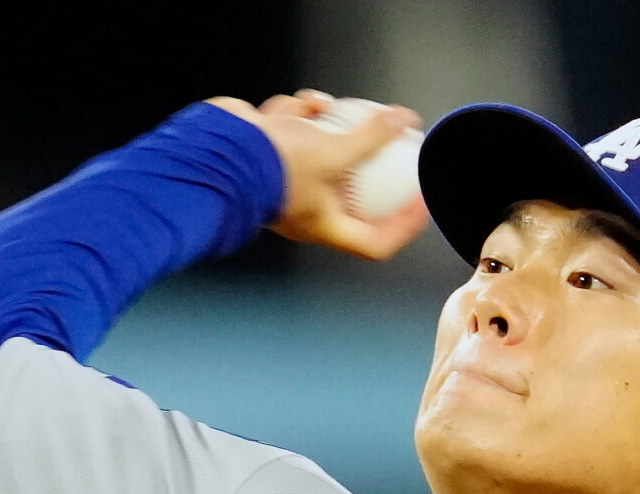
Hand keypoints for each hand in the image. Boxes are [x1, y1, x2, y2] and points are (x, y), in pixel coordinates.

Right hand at [206, 91, 430, 260]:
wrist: (217, 152)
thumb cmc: (274, 168)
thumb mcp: (335, 154)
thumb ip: (373, 138)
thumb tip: (405, 121)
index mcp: (322, 227)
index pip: (375, 242)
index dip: (404, 227)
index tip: (422, 202)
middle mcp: (304, 210)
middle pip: (350, 193)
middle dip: (368, 166)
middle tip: (390, 142)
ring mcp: (283, 182)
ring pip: (319, 154)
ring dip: (329, 129)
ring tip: (333, 110)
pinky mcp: (266, 156)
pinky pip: (292, 136)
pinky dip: (300, 117)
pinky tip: (306, 103)